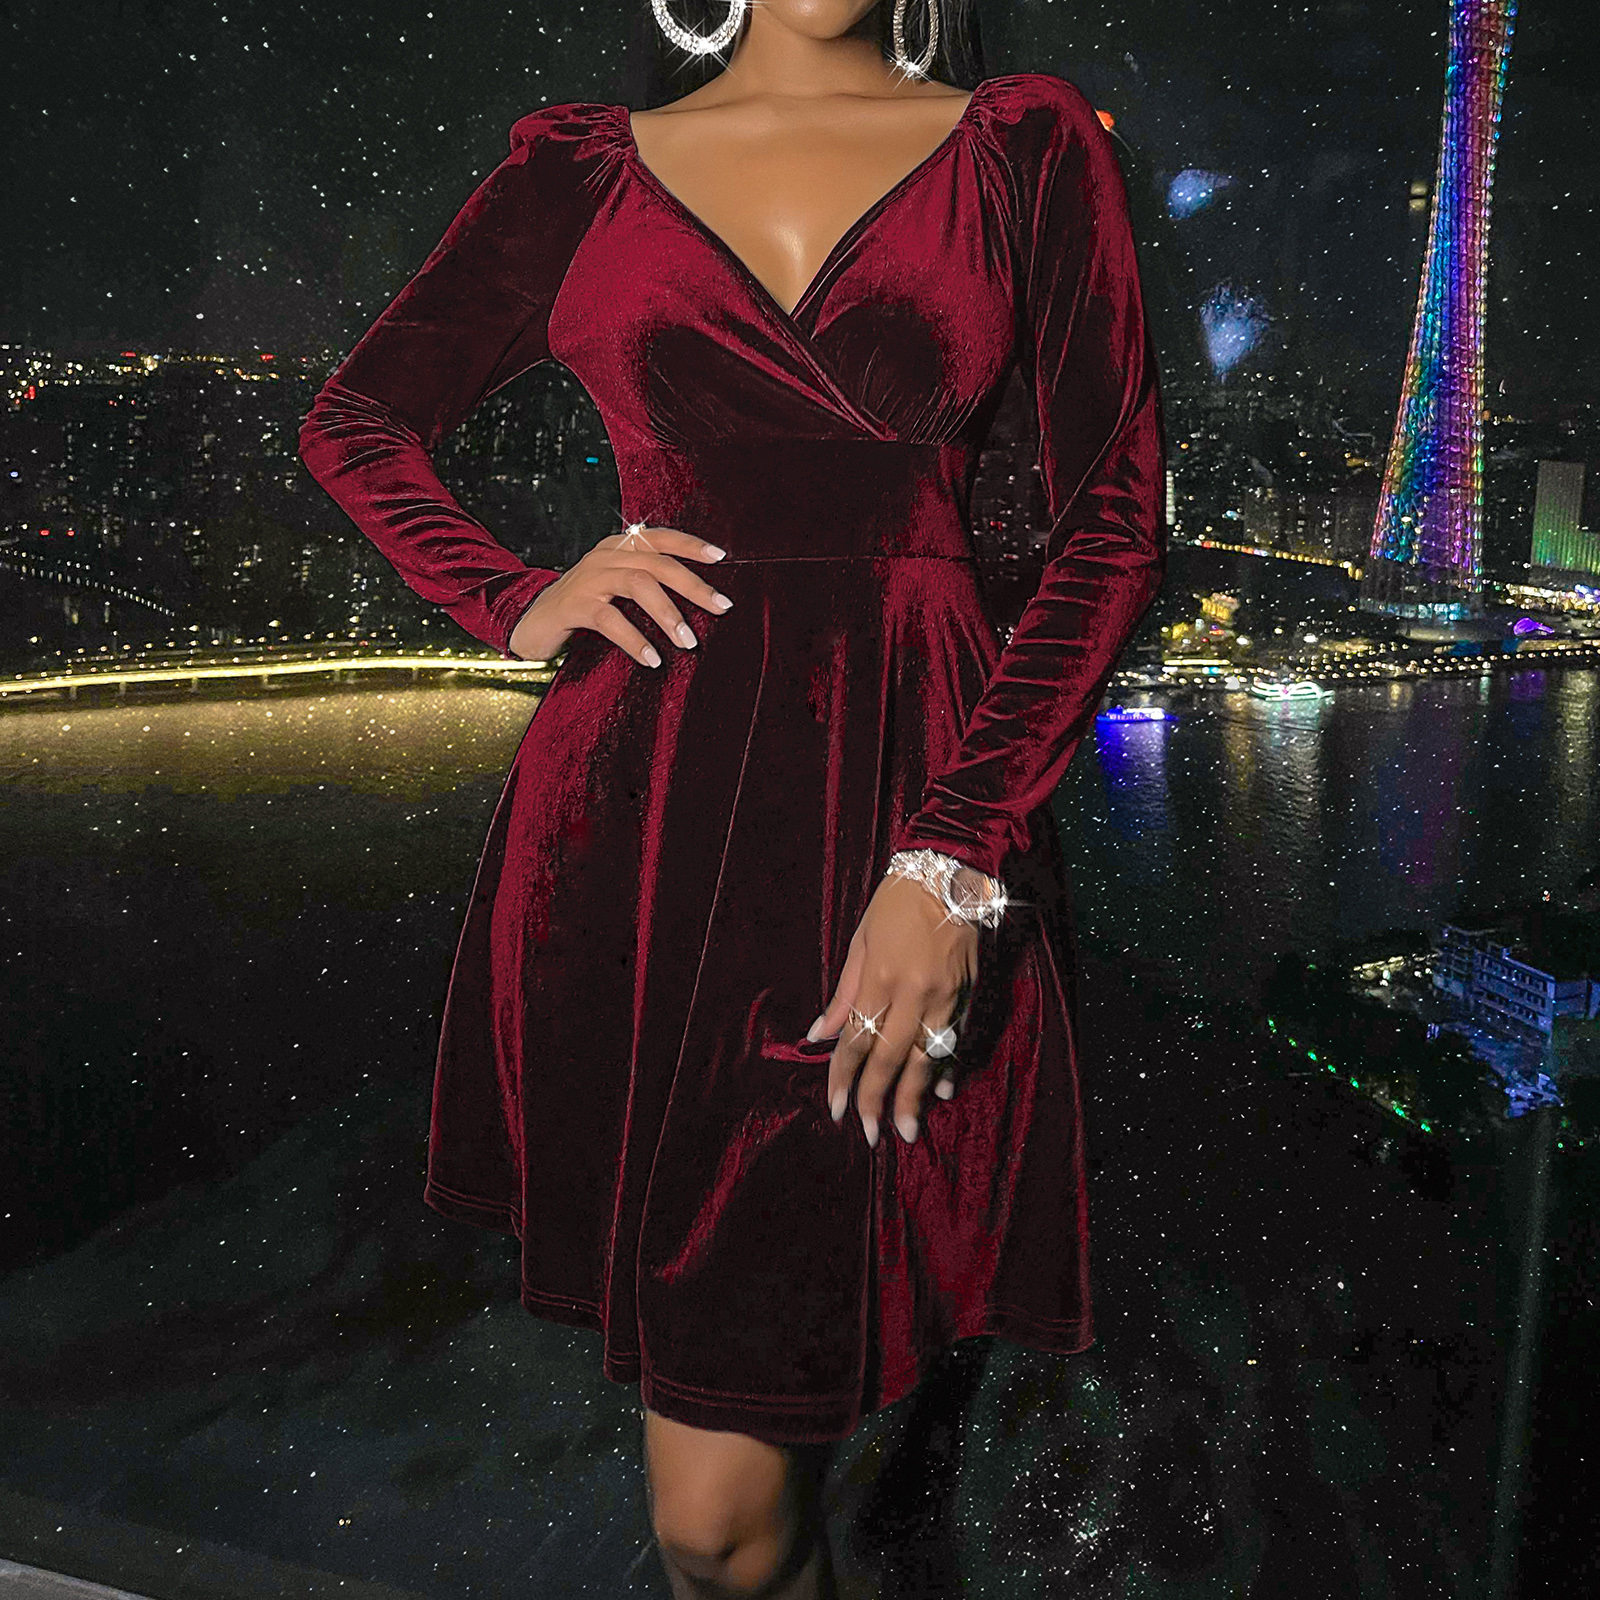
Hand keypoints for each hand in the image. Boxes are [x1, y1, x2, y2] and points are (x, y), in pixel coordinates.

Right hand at [507, 523, 733, 664]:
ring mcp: (588, 579)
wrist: (532, 621)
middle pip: (657, 563)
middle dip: (693, 586)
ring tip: (688, 641)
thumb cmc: (582, 607)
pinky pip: (611, 620)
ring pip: (638, 585)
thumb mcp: (615, 588)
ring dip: (668, 614)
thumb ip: (646, 583)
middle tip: (721, 608)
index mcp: (618, 548)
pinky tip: (652, 659)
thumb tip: (697, 601)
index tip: (721, 558)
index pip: (660, 538)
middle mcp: (605, 556)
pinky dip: (634, 639)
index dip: (691, 544)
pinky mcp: (574, 605)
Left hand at [808, 872, 978, 1148]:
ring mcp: (944, 996)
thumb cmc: (897, 900)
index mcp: (879, 976)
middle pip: (890, 1057)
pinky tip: (941, 1090)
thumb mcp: (860, 939)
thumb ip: (844, 991)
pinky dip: (947, 1066)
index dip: (844, 1078)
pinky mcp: (969, 993)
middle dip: (878, 1099)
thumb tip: (820, 1033)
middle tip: (872, 1134)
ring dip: (914, 1096)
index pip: (857, 1039)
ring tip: (905, 1129)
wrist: (953, 870)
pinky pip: (957, 1039)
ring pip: (926, 1056)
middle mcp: (912, 992)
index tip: (837, 1108)